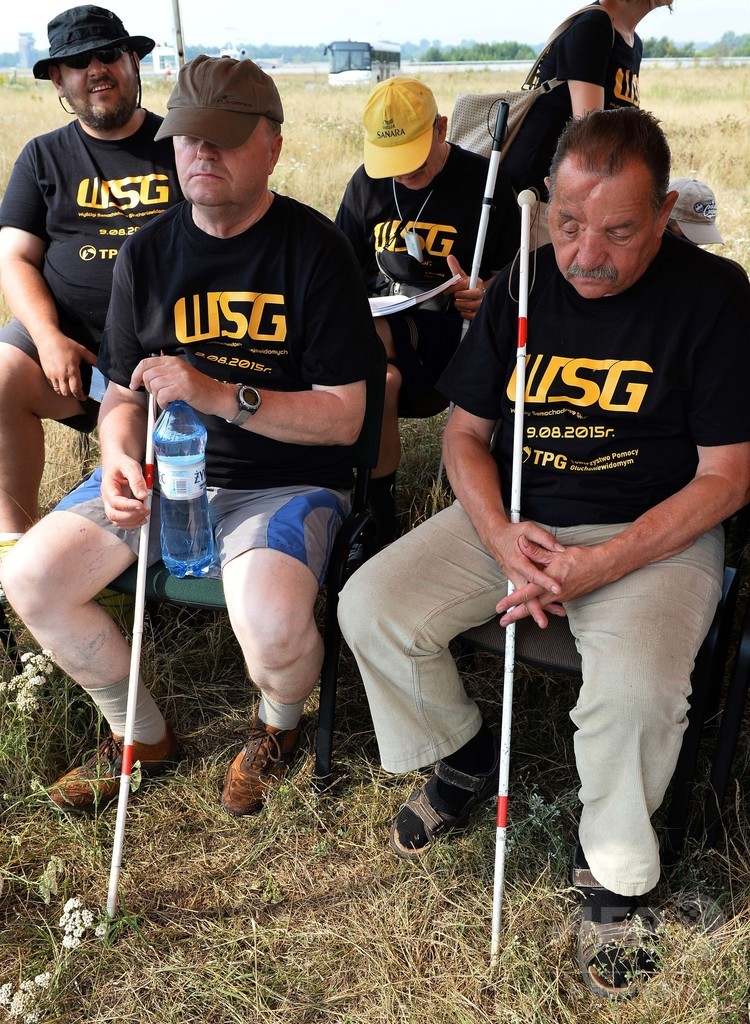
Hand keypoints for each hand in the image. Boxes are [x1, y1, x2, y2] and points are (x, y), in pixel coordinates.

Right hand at [38, 332, 97, 400]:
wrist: (48, 340)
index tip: (84, 397)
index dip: (80, 396)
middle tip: (78, 394)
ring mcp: (52, 375)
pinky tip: (62, 384)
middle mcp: (61, 376)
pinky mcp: (47, 373)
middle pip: (67, 393)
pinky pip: (52, 385)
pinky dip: (58, 388)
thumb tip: (102, 365)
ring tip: (70, 390)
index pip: (76, 390)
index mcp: (72, 371)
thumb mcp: (82, 350)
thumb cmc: (66, 344)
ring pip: (59, 391)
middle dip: (73, 396)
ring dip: (65, 393)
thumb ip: (92, 359)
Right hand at [100, 457, 150, 529]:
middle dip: (131, 516)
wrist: (117, 463)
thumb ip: (136, 480)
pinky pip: (121, 522)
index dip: (129, 506)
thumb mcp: (131, 466)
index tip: (142, 505)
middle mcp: (107, 498)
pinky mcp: (118, 508)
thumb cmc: (122, 464)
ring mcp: (111, 505)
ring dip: (132, 521)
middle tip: (146, 510)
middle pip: (113, 514)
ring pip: (116, 521)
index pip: (115, 502)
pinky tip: (141, 519)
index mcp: (108, 487)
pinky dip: (131, 524)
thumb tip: (143, 496)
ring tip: (145, 515)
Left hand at [130, 355, 222, 413]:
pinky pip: (163, 395)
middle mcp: (175, 365)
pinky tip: (170, 404)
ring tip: (168, 400)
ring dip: (158, 397)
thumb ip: (164, 374)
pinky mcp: (184, 387)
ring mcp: (180, 376)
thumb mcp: (179, 376)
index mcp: (172, 360)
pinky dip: (163, 403)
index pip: (145, 363)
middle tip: (160, 396)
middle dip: (149, 389)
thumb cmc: (198, 389)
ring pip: (154, 386)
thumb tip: (142, 380)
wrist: (218, 396)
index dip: (136, 375)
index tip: (135, 385)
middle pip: (148, 375)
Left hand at [446, 254, 485, 320]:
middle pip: (472, 295)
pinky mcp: (479, 313)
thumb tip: (450, 258)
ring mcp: (481, 303)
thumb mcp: (462, 278)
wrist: (477, 298)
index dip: (454, 288)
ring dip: (461, 305)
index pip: (465, 284)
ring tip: (458, 303)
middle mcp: (481, 292)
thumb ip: (456, 269)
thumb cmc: (469, 288)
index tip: (447, 291)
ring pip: (471, 306)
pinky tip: (463, 310)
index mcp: (476, 282)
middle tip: (456, 297)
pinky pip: (471, 315)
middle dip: (460, 297)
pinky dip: (464, 313)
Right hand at [485, 522, 566, 628]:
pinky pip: (525, 594)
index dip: (545, 582)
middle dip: (534, 609)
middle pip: (525, 594)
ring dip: (535, 609)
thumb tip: (559, 547)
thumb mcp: (528, 529)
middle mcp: (515, 572)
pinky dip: (535, 603)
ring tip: (545, 621)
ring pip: (525, 597)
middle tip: (542, 621)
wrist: (495, 537)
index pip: (533, 574)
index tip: (557, 588)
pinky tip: (546, 610)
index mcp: (518, 560)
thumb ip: (544, 538)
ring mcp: (515, 578)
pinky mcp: (517, 580)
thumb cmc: (512, 533)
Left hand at [496, 538, 610, 626]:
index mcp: (550, 583)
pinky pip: (550, 603)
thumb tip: (522, 544)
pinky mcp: (566, 596)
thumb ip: (537, 551)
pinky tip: (537, 609)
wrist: (603, 566)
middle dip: (516, 615)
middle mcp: (556, 594)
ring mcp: (562, 597)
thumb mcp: (556, 553)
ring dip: (528, 612)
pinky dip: (541, 606)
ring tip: (514, 616)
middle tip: (503, 622)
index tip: (501, 607)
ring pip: (541, 606)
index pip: (527, 593)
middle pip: (532, 607)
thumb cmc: (581, 559)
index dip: (512, 601)